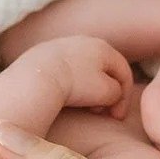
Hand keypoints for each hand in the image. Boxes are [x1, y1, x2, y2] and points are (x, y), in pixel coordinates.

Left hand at [14, 36, 131, 112]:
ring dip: (89, 91)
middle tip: (102, 113)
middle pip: (104, 70)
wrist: (34, 79)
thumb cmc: (74, 85)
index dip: (125, 97)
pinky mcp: (42, 55)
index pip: (124, 72)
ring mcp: (61, 45)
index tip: (118, 117)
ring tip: (84, 108)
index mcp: (103, 47)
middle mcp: (83, 41)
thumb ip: (118, 92)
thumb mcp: (106, 92)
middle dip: (107, 93)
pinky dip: (70, 85)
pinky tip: (64, 99)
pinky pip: (64, 71)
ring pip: (84, 70)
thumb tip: (112, 94)